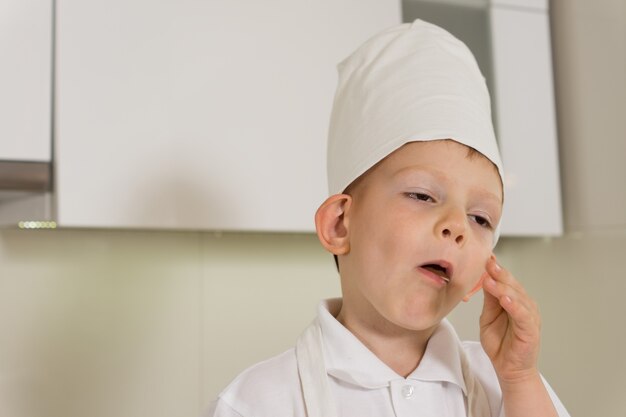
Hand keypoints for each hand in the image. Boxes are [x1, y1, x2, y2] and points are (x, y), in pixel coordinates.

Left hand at [479, 256, 541, 384]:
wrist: (508, 368)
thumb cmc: (500, 342)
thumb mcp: (488, 316)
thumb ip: (489, 299)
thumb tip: (484, 277)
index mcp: (514, 299)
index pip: (505, 280)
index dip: (495, 269)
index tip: (486, 257)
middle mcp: (524, 304)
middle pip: (512, 285)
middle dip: (499, 273)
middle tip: (488, 263)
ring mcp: (529, 316)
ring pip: (517, 297)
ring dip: (503, 288)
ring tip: (490, 280)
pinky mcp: (531, 329)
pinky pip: (523, 315)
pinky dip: (514, 306)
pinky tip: (505, 299)